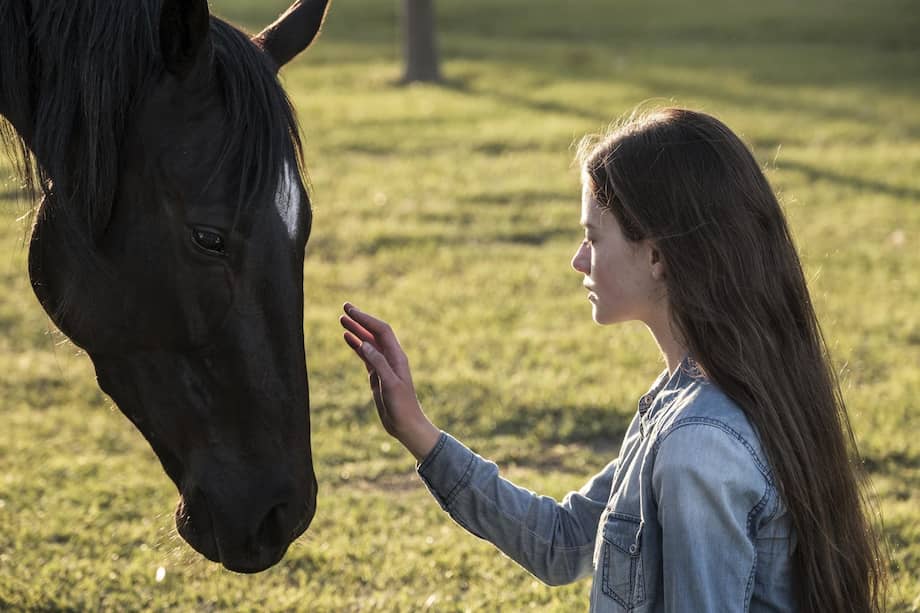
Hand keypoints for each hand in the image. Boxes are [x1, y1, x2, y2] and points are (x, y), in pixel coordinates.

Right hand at [340, 303, 440, 460]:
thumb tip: (364, 343)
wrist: (406, 425)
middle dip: (360, 319)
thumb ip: (378, 363)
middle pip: (374, 332)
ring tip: (342, 320)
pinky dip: (356, 345)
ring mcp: (384, 366)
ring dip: (356, 330)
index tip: (350, 311)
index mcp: (397, 357)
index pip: (381, 331)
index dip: (366, 319)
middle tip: (344, 308)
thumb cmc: (402, 406)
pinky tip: (347, 338)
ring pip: (368, 342)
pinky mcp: (377, 375)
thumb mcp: (390, 384)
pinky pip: (365, 355)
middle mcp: (391, 357)